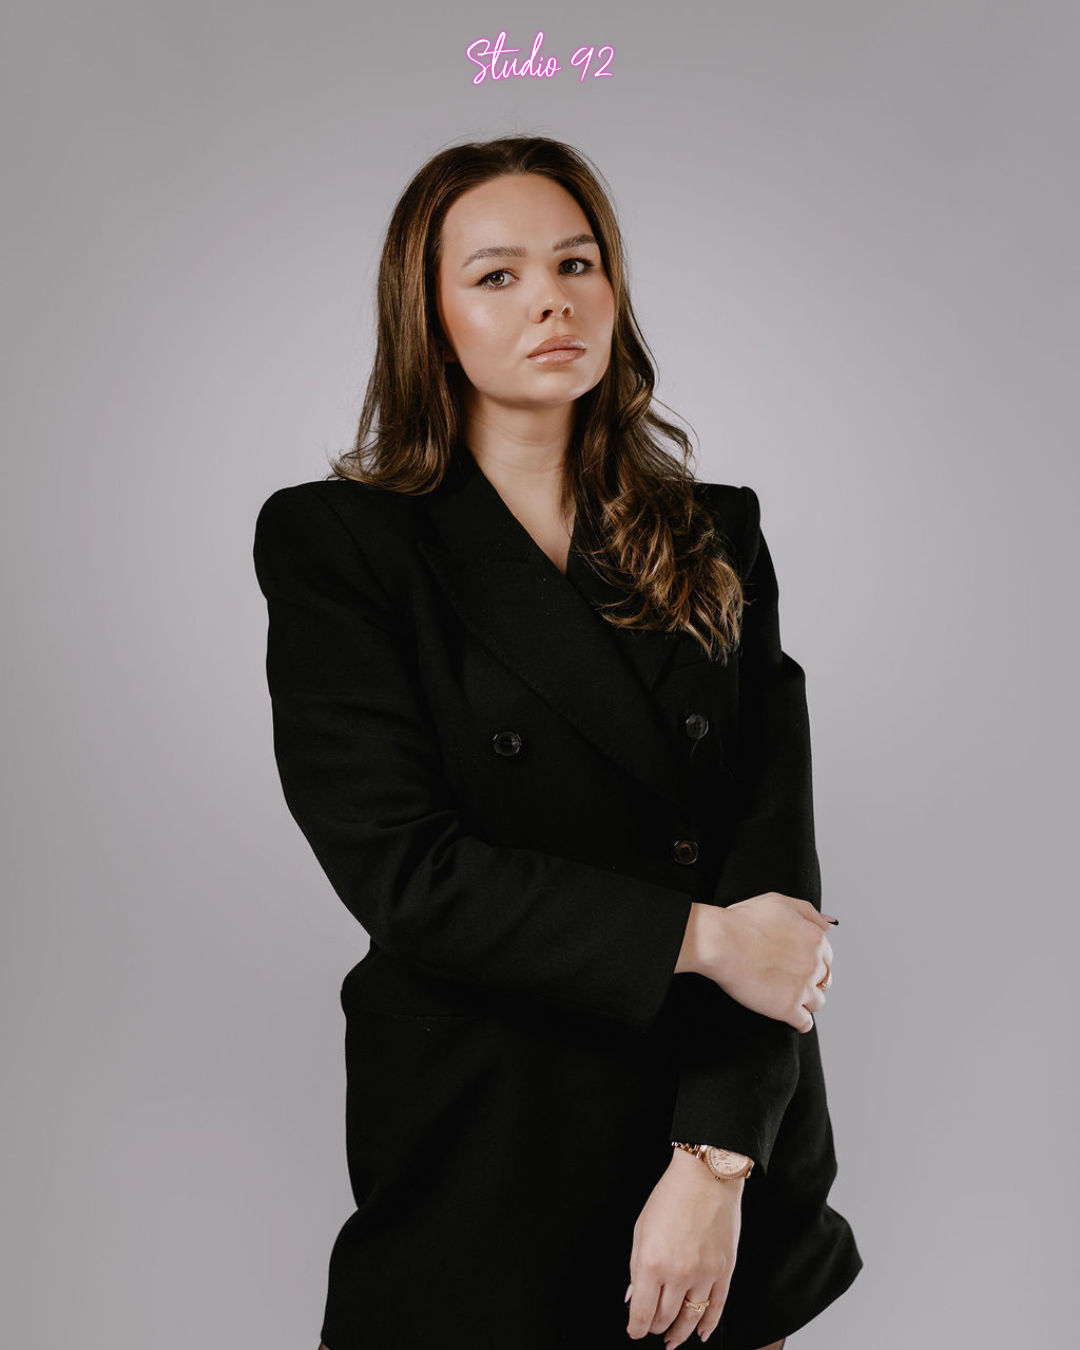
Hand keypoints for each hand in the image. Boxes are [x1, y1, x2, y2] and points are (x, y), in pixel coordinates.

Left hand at [625, 1147, 741, 1345]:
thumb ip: (634, 1267)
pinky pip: (717, 1308)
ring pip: (690, 1319)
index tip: (633, 1330)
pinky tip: (699, 1333)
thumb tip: (632, 1297)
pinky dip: (707, 1325)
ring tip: (672, 1339)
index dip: (635, 1328)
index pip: (641, 1312)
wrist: (706, 1176)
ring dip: (679, 1333)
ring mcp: (704, 1274)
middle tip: (651, 1328)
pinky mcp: (724, 1271)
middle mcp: (678, 1273)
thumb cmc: (670, 1196)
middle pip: (665, 1318)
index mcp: (652, 1262)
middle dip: (654, 1327)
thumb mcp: (641, 1228)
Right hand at [679, 893, 834, 1032]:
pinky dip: (798, 1022)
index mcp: (815, 939)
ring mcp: (803, 988)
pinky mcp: (788, 1008)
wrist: (720, 942)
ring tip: (786, 996)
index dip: (810, 960)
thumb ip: (808, 912)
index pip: (826, 957)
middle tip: (789, 979)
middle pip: (824, 980)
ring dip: (805, 1001)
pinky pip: (805, 1023)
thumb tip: (830, 925)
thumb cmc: (743, 920)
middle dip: (810, 981)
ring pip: (817, 1002)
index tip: (795, 963)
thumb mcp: (779, 902)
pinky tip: (789, 1016)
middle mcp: (815, 964)